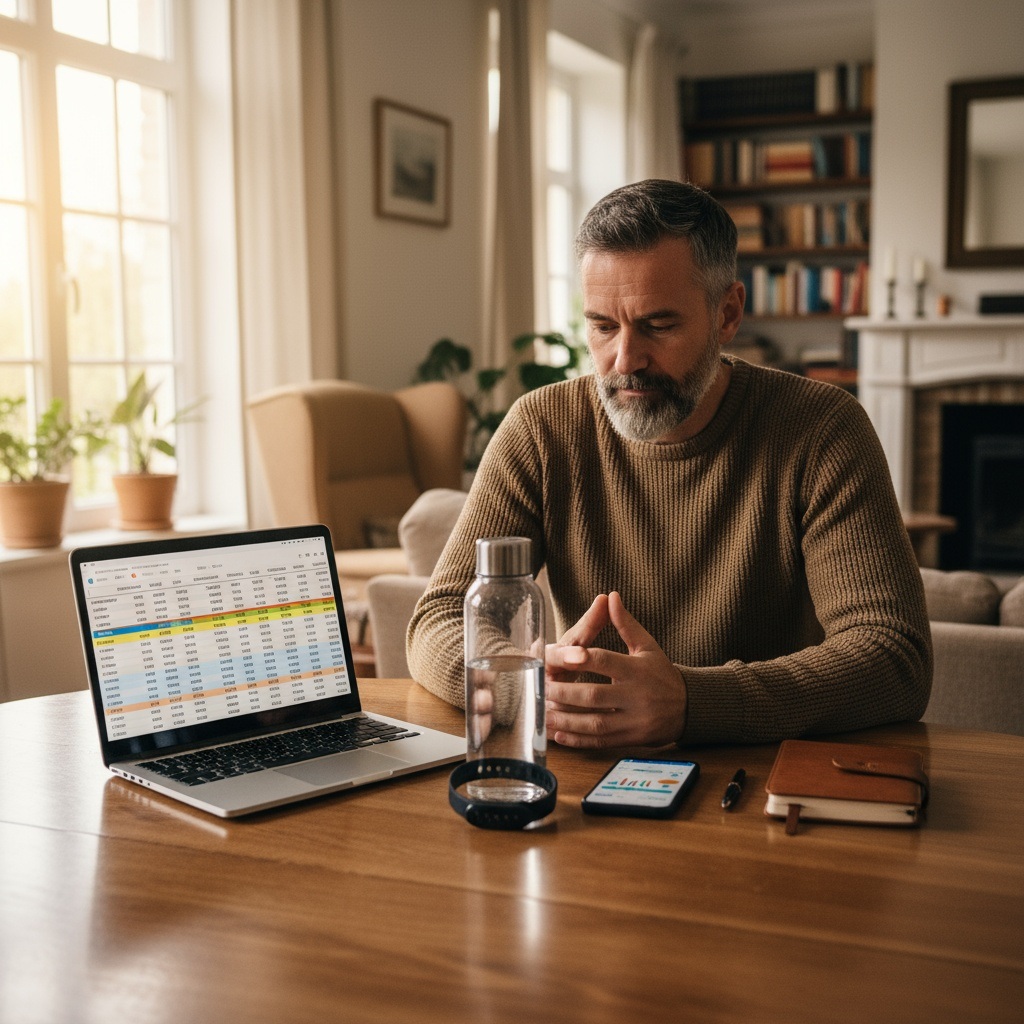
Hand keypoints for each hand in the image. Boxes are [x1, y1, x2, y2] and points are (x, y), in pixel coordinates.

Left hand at [544, 591, 686, 747]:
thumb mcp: (647, 646)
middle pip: (595, 696)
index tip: (560, 657)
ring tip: (543, 713)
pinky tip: (559, 735)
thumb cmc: (662, 673)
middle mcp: (636, 696)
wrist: (689, 707)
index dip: (583, 659)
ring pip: (595, 724)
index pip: (606, 661)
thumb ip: (625, 623)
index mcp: (638, 670)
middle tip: (541, 688)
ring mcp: (634, 721)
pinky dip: (579, 741)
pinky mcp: (631, 739)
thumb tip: (611, 596)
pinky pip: (601, 742)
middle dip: (565, 693)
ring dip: (566, 720)